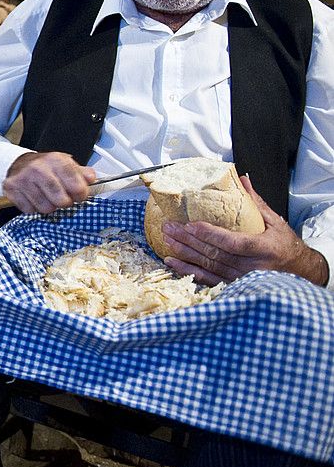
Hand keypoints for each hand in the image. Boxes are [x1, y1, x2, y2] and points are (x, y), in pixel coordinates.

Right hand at [2, 151, 96, 214]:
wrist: (19, 163)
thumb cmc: (44, 167)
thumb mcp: (64, 164)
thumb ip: (81, 173)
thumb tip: (92, 179)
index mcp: (56, 160)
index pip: (76, 185)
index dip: (81, 195)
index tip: (79, 196)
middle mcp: (39, 168)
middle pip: (61, 200)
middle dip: (64, 203)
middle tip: (62, 198)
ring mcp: (23, 179)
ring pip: (45, 208)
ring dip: (49, 207)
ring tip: (47, 197)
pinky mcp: (12, 189)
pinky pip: (30, 210)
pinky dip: (34, 208)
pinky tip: (34, 198)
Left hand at [162, 175, 329, 286]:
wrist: (300, 273)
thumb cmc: (286, 246)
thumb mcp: (276, 223)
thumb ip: (256, 203)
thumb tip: (241, 180)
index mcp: (264, 249)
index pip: (233, 243)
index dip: (210, 235)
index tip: (191, 224)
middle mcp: (251, 267)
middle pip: (214, 254)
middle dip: (189, 240)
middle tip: (169, 227)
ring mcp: (241, 279)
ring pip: (207, 266)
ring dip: (185, 253)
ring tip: (167, 239)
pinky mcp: (233, 286)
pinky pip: (206, 279)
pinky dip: (187, 270)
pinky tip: (172, 261)